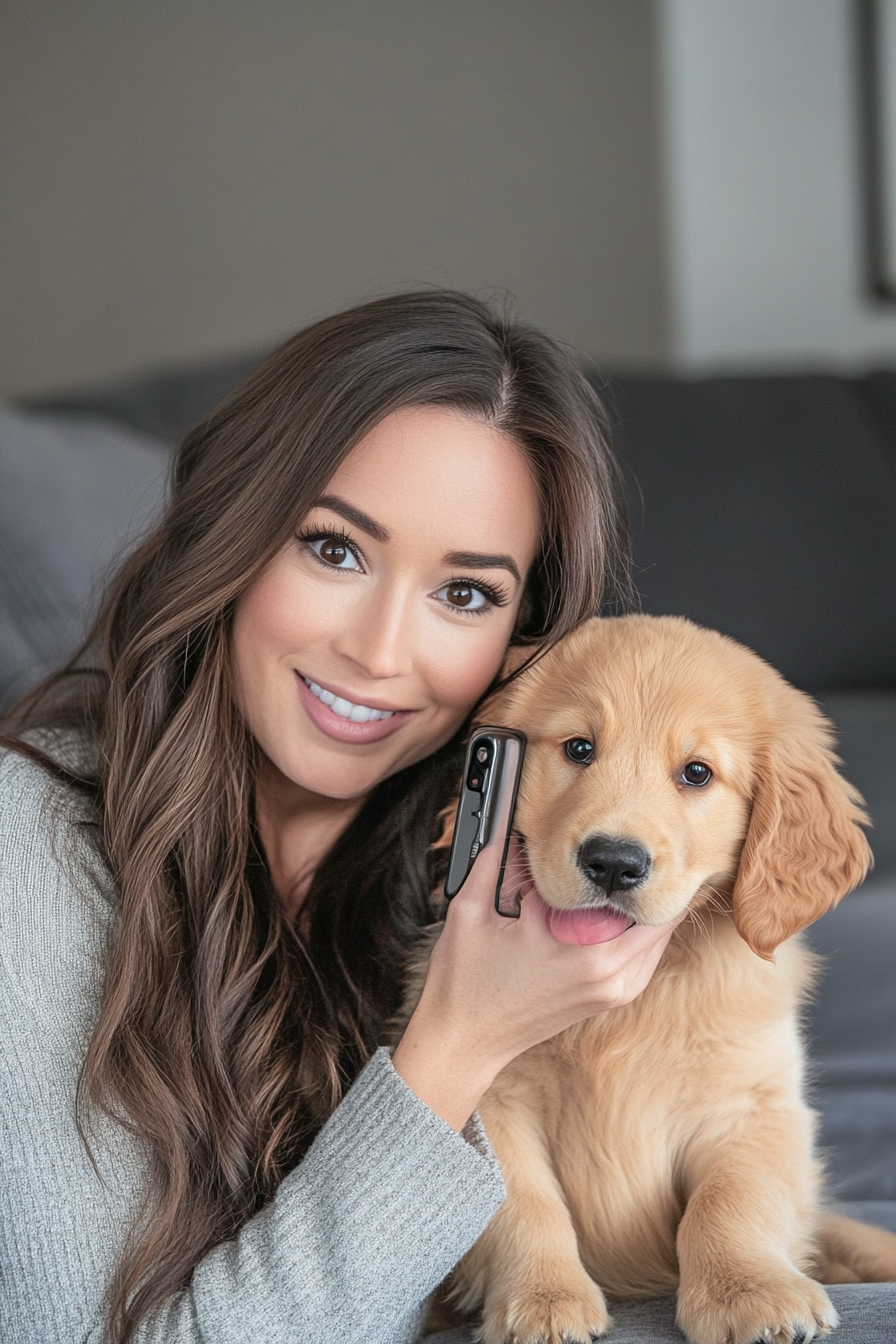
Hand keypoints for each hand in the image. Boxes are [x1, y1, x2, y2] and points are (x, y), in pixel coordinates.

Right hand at [391, 835, 682, 1129]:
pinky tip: (613, 909)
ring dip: (644, 907)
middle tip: (631, 851)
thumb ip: (491, 861)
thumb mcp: (469, 912)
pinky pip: (644, 956)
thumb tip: (506, 823)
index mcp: (582, 952)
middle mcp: (609, 975)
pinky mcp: (611, 998)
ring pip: (657, 937)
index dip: (627, 863)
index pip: (630, 896)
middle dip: (643, 884)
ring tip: (625, 877)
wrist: (463, 1043)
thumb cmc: (464, 983)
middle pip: (658, 916)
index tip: (622, 837)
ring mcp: (614, 992)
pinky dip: (638, 931)